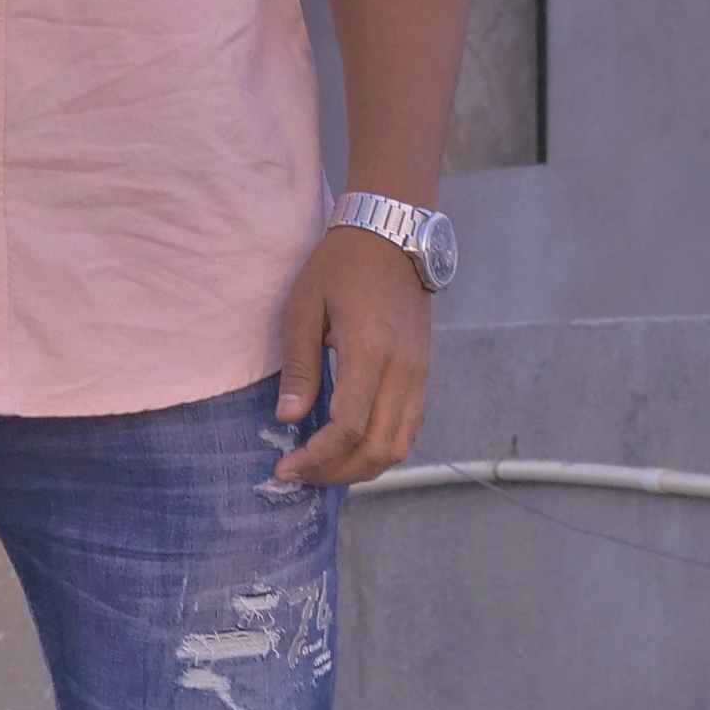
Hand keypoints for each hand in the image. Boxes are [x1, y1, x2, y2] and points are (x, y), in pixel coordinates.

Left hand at [270, 225, 432, 488]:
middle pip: (379, 448)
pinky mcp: (423, 373)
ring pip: (400, 445)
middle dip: (337, 472)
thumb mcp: (303, 308)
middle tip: (300, 475)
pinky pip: (410, 427)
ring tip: (324, 468)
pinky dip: (383, 448)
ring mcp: (419, 373)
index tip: (285, 468)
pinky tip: (352, 447)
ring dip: (363, 467)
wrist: (392, 235)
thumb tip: (289, 418)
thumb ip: (299, 367)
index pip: (348, 427)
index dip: (317, 458)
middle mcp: (403, 370)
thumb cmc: (339, 265)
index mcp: (370, 351)